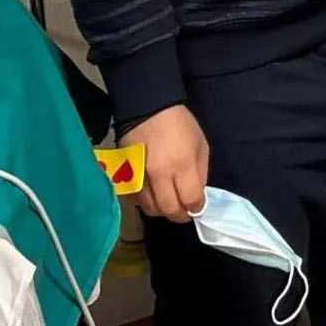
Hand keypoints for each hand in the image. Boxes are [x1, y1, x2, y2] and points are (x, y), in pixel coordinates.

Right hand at [122, 105, 208, 223]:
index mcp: (182, 164)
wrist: (148, 109)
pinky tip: (154, 195)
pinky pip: (135, 201)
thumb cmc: (180, 125)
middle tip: (185, 211)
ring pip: (150, 209)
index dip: (197, 208)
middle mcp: (159, 175)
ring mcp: (139, 178)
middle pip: (169, 210)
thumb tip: (197, 195)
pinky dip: (146, 203)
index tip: (198, 206)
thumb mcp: (201, 144)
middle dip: (180, 215)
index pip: (190, 200)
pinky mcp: (124, 177)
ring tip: (170, 202)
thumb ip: (201, 172)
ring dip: (162, 210)